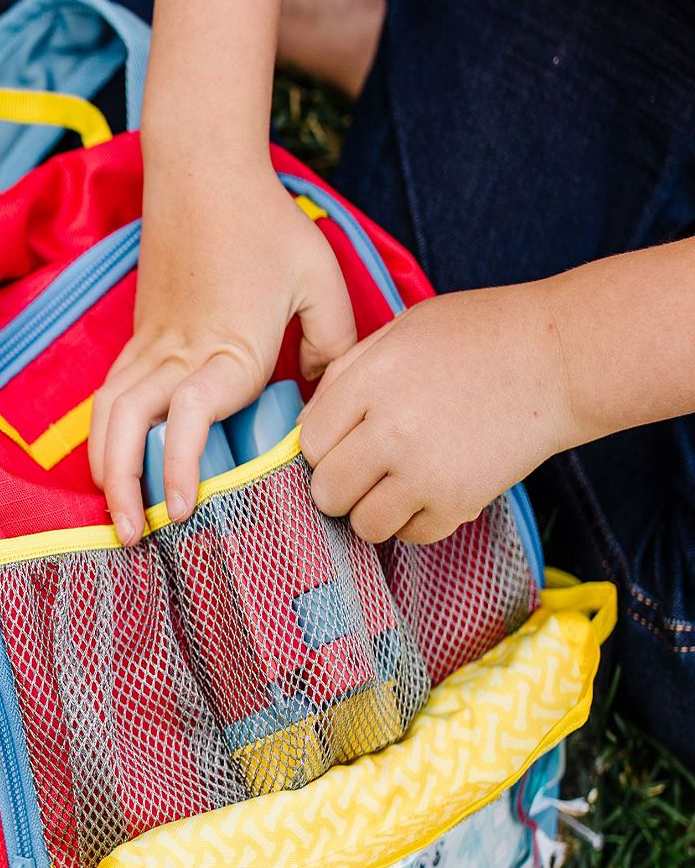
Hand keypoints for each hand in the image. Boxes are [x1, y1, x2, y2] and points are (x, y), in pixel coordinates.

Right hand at [89, 165, 355, 544]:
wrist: (202, 171)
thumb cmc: (266, 223)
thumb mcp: (320, 278)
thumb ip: (335, 341)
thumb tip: (325, 392)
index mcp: (226, 345)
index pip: (193, 414)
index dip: (183, 465)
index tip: (186, 506)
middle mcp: (177, 351)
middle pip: (128, 425)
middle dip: (125, 484)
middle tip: (136, 533)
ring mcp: (149, 344)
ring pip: (107, 414)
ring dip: (105, 466)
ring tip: (119, 513)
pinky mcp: (138, 336)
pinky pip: (109, 395)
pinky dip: (105, 437)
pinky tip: (113, 466)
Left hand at [298, 281, 578, 543]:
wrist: (559, 359)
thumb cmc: (480, 336)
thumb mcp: (401, 331)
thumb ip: (348, 373)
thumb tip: (308, 424)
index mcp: (370, 382)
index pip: (311, 442)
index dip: (322, 447)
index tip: (342, 443)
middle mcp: (391, 431)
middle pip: (327, 492)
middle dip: (339, 486)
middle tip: (363, 471)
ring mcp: (424, 472)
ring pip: (364, 524)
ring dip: (375, 510)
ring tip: (397, 485)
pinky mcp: (458, 502)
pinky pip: (412, 535)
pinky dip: (416, 521)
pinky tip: (431, 491)